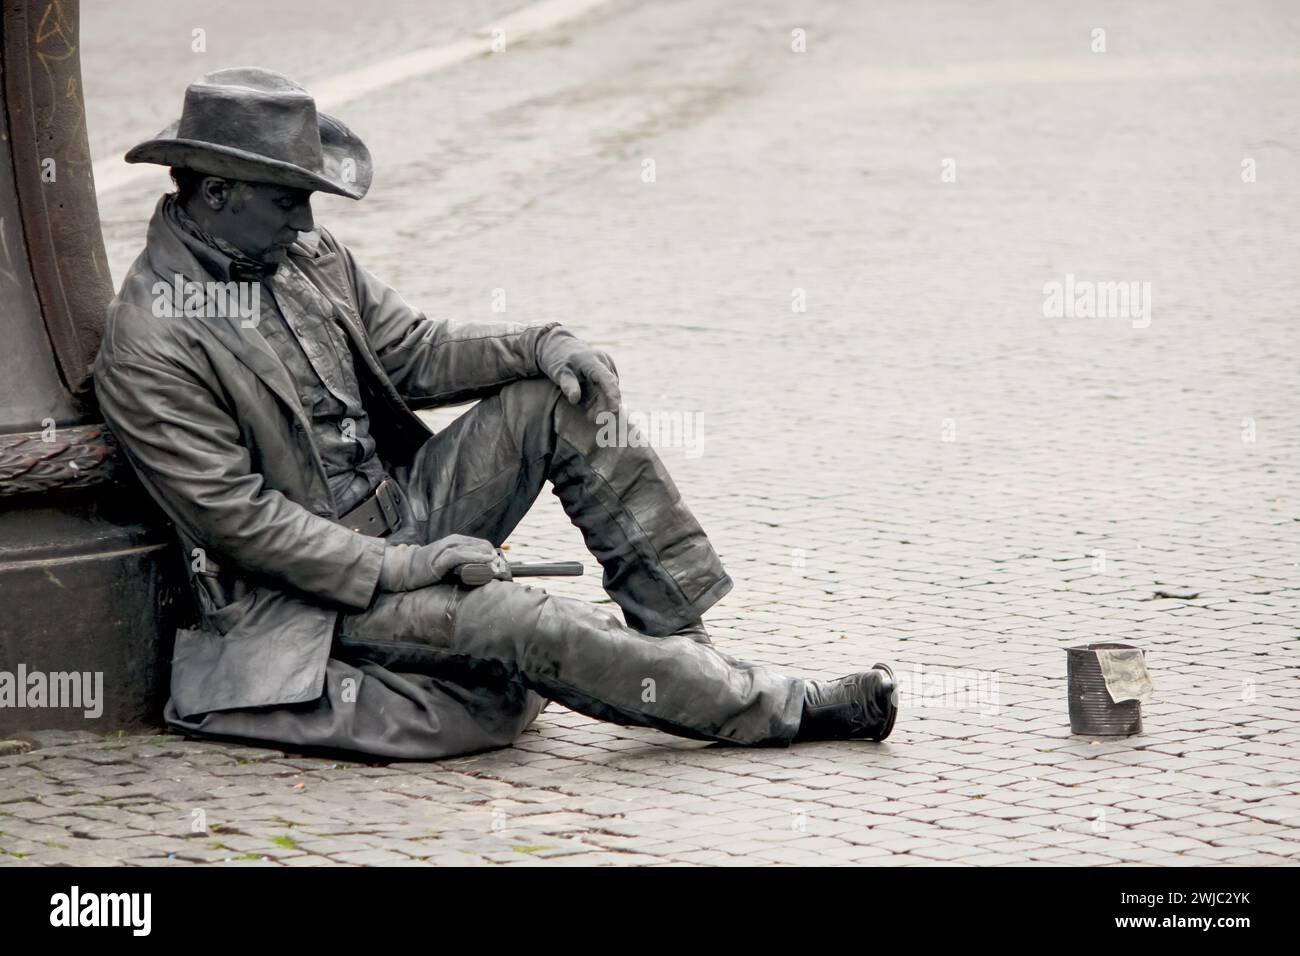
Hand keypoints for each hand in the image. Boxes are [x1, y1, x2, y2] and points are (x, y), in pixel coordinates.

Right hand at [378, 535, 510, 591]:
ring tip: (499, 567)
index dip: (494, 554)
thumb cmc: (425, 568)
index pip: (481, 544)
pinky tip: (484, 562)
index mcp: (456, 541)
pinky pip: (461, 556)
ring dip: (488, 558)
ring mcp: (446, 548)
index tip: (503, 566)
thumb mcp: (446, 563)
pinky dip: (474, 558)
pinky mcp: (440, 558)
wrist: (403, 569)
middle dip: (495, 557)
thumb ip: (461, 564)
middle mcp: (453, 541)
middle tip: (504, 569)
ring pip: (474, 549)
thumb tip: (478, 573)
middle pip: (481, 545)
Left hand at [535, 325, 620, 418]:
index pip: (606, 379)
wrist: (560, 346)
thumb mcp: (558, 372)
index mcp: (591, 360)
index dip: (612, 395)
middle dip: (604, 405)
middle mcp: (603, 360)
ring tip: (589, 413)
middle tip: (591, 418)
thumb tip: (575, 399)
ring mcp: (607, 364)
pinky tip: (591, 404)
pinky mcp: (608, 369)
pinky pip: (608, 386)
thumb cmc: (558, 360)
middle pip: (610, 387)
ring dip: (602, 402)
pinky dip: (602, 397)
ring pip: (610, 388)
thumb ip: (568, 385)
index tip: (614, 410)